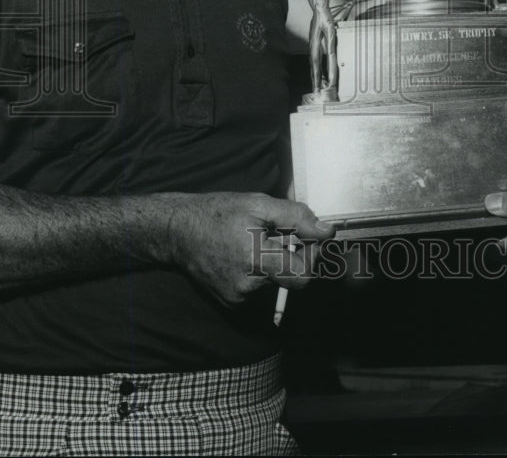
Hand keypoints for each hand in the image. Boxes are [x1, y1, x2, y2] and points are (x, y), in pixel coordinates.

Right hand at [164, 193, 334, 305]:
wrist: (179, 232)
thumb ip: (296, 218)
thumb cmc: (219, 213)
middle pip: (289, 278)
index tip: (306, 238)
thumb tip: (327, 231)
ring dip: (274, 264)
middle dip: (292, 256)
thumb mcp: (259, 204)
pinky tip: (245, 255)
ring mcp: (237, 299)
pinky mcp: (230, 303)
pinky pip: (258, 290)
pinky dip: (260, 272)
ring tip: (255, 243)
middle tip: (279, 235)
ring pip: (274, 283)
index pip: (302, 276)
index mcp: (256, 260)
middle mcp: (247, 287)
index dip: (311, 257)